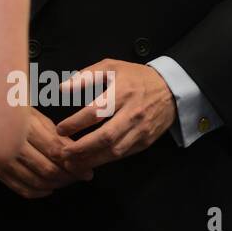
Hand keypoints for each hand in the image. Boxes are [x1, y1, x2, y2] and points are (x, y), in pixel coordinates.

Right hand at [0, 106, 92, 198]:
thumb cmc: (16, 114)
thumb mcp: (39, 118)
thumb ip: (58, 137)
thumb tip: (77, 155)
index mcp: (27, 127)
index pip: (55, 151)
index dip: (73, 164)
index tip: (87, 171)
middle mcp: (13, 144)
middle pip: (47, 169)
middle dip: (68, 177)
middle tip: (79, 178)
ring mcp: (3, 159)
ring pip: (35, 181)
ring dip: (56, 185)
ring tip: (66, 181)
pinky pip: (20, 188)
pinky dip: (37, 193)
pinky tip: (48, 189)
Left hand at [56, 59, 176, 169]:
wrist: (171, 89)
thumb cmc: (136, 77)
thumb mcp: (111, 67)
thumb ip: (86, 76)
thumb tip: (63, 88)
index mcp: (122, 93)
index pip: (96, 112)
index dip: (76, 123)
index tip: (60, 129)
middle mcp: (133, 114)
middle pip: (105, 137)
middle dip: (82, 148)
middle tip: (63, 153)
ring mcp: (141, 130)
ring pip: (115, 150)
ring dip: (92, 159)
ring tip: (73, 163)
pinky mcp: (145, 141)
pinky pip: (124, 154)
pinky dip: (106, 160)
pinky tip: (92, 161)